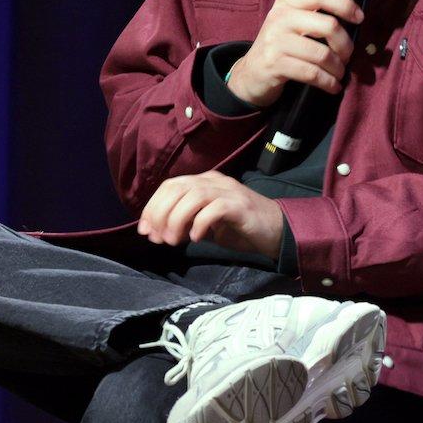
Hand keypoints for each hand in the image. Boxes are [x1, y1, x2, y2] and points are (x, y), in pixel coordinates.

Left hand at [137, 171, 283, 258]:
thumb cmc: (241, 228)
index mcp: (205, 182)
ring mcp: (229, 191)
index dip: (152, 207)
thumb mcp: (206, 223)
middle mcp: (215, 181)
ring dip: (176, 220)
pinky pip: (213, 209)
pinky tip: (196, 238)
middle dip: (160, 214)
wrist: (277, 231)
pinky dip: (199, 224)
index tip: (145, 230)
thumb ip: (185, 221)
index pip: (170, 185)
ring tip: (174, 241)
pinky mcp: (240, 206)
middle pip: (177, 188)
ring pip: (192, 196)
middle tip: (158, 238)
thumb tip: (157, 230)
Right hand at [224, 0, 364, 108]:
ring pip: (323, 54)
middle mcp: (280, 17)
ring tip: (339, 74)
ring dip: (338, 68)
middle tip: (347, 57)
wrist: (251, 73)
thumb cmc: (281, 46)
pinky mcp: (274, 64)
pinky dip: (328, 82)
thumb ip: (316, 17)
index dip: (345, 4)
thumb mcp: (293, 24)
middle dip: (346, 45)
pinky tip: (333, 86)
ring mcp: (275, 41)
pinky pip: (312, 74)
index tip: (359, 18)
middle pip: (328, 25)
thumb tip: (354, 20)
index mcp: (287, 2)